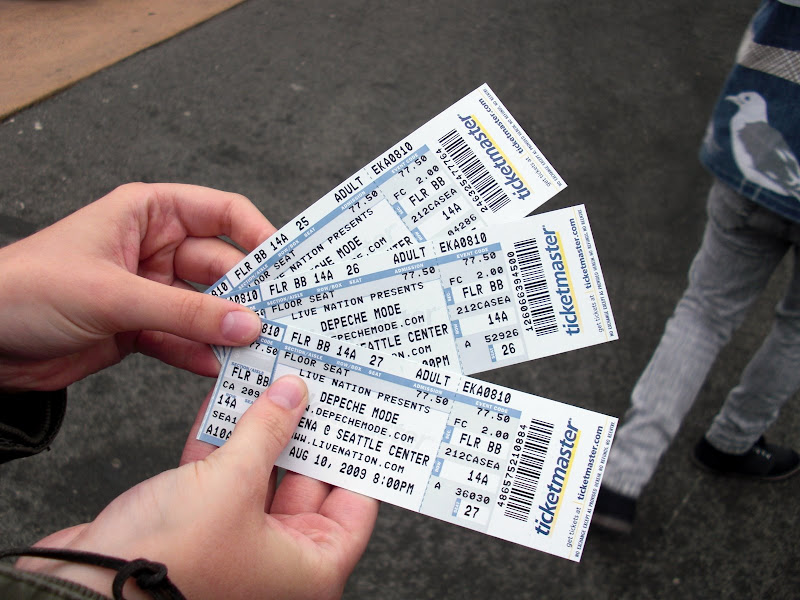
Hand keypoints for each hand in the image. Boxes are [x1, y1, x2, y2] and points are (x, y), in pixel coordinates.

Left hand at [0, 183, 274, 390]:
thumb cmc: (27, 289)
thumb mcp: (114, 294)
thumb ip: (185, 312)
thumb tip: (245, 323)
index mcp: (148, 214)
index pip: (220, 213)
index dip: (258, 235)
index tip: (288, 266)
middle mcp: (153, 248)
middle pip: (219, 266)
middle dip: (247, 293)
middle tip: (280, 318)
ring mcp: (148, 289)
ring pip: (204, 306)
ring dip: (227, 328)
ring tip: (257, 348)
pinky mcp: (138, 327)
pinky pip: (182, 338)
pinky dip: (199, 353)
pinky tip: (219, 368)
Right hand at [17, 376, 378, 599]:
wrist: (80, 588)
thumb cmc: (163, 566)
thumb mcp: (231, 484)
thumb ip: (266, 433)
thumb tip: (292, 396)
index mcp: (308, 568)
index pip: (353, 505)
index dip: (357, 456)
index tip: (358, 415)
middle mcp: (278, 561)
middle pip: (306, 483)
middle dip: (304, 430)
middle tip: (312, 386)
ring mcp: (237, 544)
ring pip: (260, 475)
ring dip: (259, 429)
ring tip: (271, 382)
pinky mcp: (197, 529)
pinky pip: (220, 478)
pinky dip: (221, 441)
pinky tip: (225, 401)